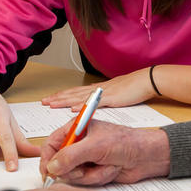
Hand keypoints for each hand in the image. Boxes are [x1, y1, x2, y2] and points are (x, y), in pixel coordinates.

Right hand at [39, 120, 170, 185]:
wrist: (147, 157)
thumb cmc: (126, 142)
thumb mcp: (95, 147)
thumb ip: (71, 156)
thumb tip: (52, 166)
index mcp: (76, 129)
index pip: (52, 144)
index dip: (47, 159)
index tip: (48, 172)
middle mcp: (79, 143)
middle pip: (60, 163)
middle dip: (75, 169)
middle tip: (87, 167)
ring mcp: (86, 158)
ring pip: (73, 175)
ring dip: (91, 174)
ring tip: (105, 164)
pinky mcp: (94, 170)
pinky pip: (86, 181)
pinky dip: (98, 177)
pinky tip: (110, 169)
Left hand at [41, 68, 155, 110]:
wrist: (146, 80)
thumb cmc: (133, 88)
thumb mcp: (115, 94)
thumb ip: (104, 99)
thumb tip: (94, 106)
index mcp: (97, 89)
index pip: (75, 92)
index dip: (62, 95)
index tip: (50, 99)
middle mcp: (97, 90)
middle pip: (73, 94)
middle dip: (57, 98)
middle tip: (44, 102)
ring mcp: (102, 94)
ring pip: (79, 98)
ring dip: (64, 101)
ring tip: (52, 104)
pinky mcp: (111, 99)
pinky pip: (92, 103)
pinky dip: (81, 106)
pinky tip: (72, 109)